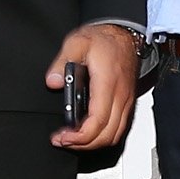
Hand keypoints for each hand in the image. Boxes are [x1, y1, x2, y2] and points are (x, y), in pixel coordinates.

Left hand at [47, 21, 141, 150]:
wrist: (124, 34)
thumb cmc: (104, 40)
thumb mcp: (78, 42)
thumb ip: (63, 61)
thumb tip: (53, 82)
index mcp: (107, 83)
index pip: (98, 120)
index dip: (81, 136)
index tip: (64, 137)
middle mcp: (120, 96)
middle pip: (107, 135)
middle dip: (84, 144)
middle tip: (63, 140)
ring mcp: (126, 102)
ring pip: (114, 135)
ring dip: (93, 142)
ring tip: (73, 139)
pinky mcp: (126, 103)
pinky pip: (118, 128)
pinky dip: (102, 136)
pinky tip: (86, 131)